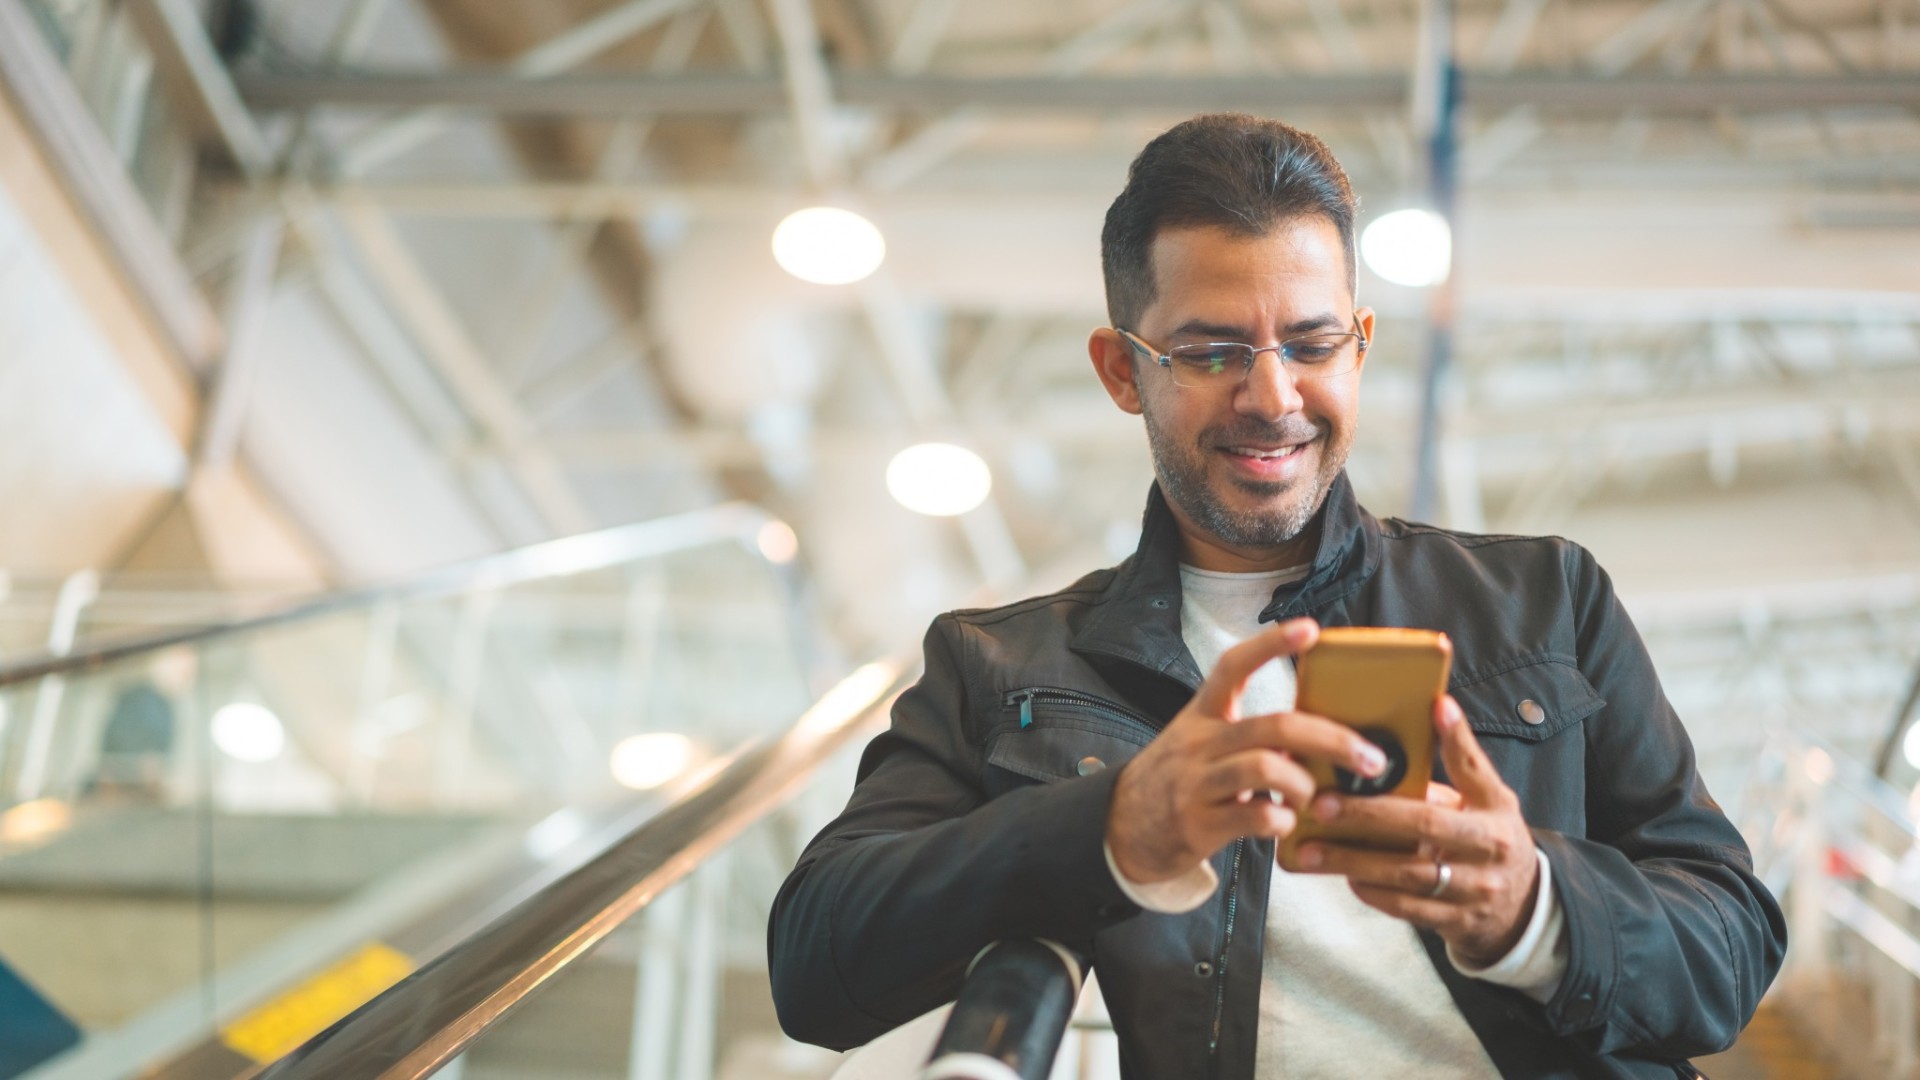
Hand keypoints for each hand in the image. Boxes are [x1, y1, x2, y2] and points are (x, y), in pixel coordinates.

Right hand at [1106, 618, 1392, 884]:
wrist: (1120, 827)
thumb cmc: (1177, 779)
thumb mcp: (1200, 742)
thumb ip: (1250, 735)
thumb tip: (1319, 738)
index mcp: (1203, 715)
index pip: (1234, 666)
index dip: (1272, 644)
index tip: (1311, 629)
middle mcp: (1199, 742)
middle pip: (1275, 726)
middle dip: (1333, 740)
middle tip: (1370, 758)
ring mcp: (1197, 783)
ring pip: (1267, 768)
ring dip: (1305, 786)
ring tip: (1310, 798)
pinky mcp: (1199, 824)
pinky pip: (1257, 817)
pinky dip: (1283, 822)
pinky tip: (1282, 824)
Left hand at [1293, 695, 1539, 965]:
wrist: (1520, 907)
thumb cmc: (1488, 839)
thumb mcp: (1487, 802)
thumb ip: (1459, 770)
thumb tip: (1422, 719)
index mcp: (1496, 808)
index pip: (1475, 769)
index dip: (1457, 739)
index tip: (1437, 707)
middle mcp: (1490, 848)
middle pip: (1426, 825)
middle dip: (1369, 814)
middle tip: (1321, 805)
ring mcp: (1475, 889)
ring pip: (1408, 873)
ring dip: (1355, 861)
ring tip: (1313, 851)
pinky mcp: (1456, 921)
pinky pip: (1406, 907)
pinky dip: (1371, 891)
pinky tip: (1344, 877)